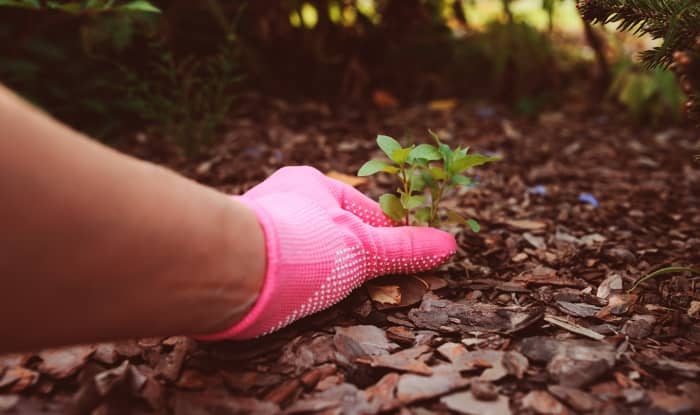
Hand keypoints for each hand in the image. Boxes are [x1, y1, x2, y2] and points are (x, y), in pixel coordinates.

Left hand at [199, 166, 456, 339]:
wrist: (229, 269)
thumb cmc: (304, 247)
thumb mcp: (364, 250)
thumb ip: (404, 249)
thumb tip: (449, 245)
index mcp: (312, 182)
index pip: (361, 208)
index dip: (384, 234)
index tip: (397, 259)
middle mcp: (280, 196)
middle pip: (327, 227)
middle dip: (347, 252)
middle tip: (362, 279)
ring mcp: (254, 224)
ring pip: (299, 244)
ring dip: (316, 266)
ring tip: (325, 290)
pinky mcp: (234, 253)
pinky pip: (272, 263)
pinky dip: (287, 278)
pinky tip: (291, 296)